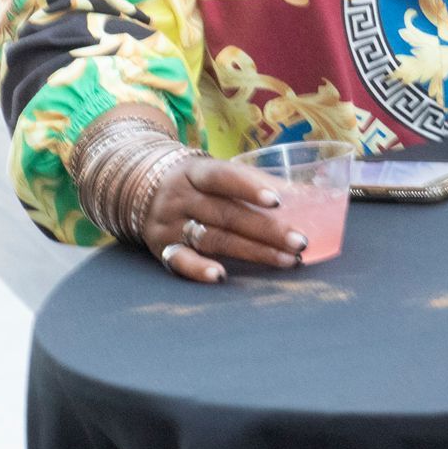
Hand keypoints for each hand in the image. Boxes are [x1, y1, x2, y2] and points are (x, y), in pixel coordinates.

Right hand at [142, 156, 306, 282]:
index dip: (249, 187)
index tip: (280, 200)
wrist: (138, 188)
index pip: (223, 177)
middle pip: (227, 214)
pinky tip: (221, 276)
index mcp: (196, 172)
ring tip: (287, 260)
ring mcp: (169, 225)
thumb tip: (309, 194)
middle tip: (301, 242)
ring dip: (253, 252)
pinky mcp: (161, 249)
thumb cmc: (198, 183)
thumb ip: (256, 182)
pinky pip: (179, 261)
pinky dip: (199, 269)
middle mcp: (181, 198)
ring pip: (214, 239)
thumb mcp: (217, 173)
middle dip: (267, 230)